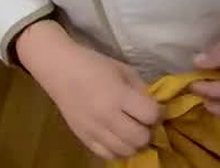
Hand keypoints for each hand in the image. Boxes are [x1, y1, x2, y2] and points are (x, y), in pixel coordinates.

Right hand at [17, 20, 161, 161]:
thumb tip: (154, 107)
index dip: (158, 112)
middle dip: (149, 130)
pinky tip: (119, 139)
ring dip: (135, 143)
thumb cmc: (94, 65)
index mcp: (119, 95)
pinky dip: (118, 150)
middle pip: (140, 138)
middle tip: (145, 122)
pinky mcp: (83, 138)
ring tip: (133, 131)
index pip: (150, 115)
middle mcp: (107, 116)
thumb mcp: (124, 70)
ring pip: (126, 151)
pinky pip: (107, 155)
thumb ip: (140, 89)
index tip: (156, 108)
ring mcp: (94, 130)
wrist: (61, 70)